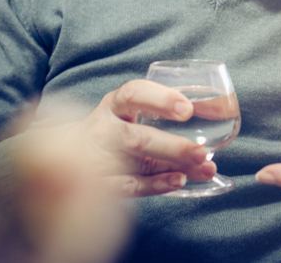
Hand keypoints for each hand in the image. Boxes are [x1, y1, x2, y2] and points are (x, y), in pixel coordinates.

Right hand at [63, 79, 216, 197]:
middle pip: (137, 138)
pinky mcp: (100, 182)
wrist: (63, 151)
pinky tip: (180, 181)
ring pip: (136, 163)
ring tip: (204, 168)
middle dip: (173, 146)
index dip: (161, 99)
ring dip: (173, 166)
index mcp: (113, 104)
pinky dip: (156, 185)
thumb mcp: (128, 109)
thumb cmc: (113, 126)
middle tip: (203, 152)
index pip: (133, 94)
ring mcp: (98, 158)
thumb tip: (217, 110)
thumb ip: (161, 107)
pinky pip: (129, 186)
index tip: (188, 110)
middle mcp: (103, 129)